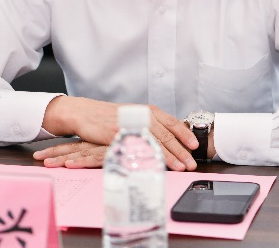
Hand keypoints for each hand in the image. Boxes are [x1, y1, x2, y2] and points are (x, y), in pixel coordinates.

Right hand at [35, 96, 198, 170]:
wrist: (83, 112)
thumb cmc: (108, 116)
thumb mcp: (132, 116)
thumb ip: (148, 125)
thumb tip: (168, 137)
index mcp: (146, 111)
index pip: (170, 122)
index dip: (184, 133)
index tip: (195, 145)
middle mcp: (139, 116)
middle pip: (165, 134)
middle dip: (181, 150)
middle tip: (192, 162)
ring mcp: (129, 125)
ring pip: (153, 141)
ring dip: (168, 156)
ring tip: (180, 167)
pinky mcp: (117, 135)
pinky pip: (134, 147)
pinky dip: (146, 157)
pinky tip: (154, 165)